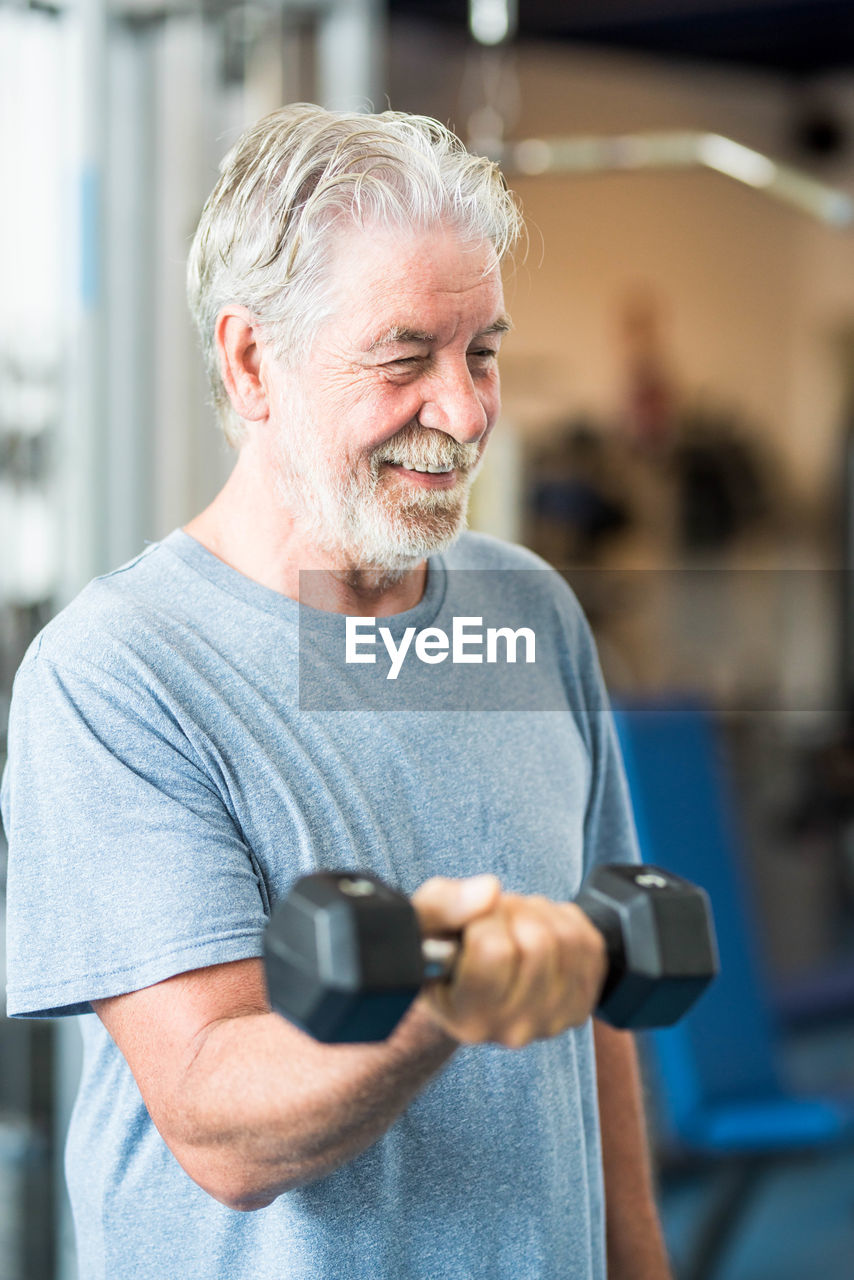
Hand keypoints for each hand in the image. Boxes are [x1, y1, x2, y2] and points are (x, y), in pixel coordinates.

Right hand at [411, 876, 607, 1047]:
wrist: (467, 986)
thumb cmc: (440, 951)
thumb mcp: (419, 925)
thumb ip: (442, 905)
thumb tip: (489, 890)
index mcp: (468, 1018)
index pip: (494, 952)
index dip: (482, 920)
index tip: (470, 924)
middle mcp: (513, 1029)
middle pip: (536, 943)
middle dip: (512, 911)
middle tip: (493, 918)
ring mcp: (554, 1020)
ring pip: (566, 939)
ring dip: (538, 913)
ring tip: (512, 923)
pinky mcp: (582, 1004)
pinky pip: (589, 944)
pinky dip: (564, 922)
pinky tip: (538, 930)